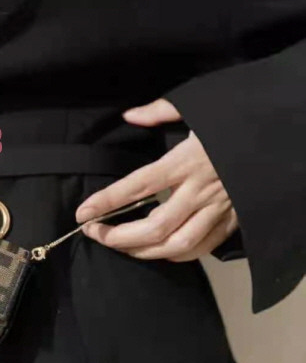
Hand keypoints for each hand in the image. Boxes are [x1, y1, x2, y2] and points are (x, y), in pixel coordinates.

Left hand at [75, 99, 238, 261]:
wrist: (279, 141)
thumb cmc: (235, 123)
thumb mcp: (199, 107)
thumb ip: (160, 111)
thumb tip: (129, 115)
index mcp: (186, 161)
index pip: (137, 186)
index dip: (107, 201)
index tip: (83, 213)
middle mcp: (200, 190)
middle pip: (154, 226)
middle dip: (119, 236)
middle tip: (95, 233)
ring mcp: (218, 210)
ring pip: (176, 246)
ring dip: (143, 252)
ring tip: (119, 246)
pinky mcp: (232, 222)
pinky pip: (200, 248)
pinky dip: (174, 255)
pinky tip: (157, 251)